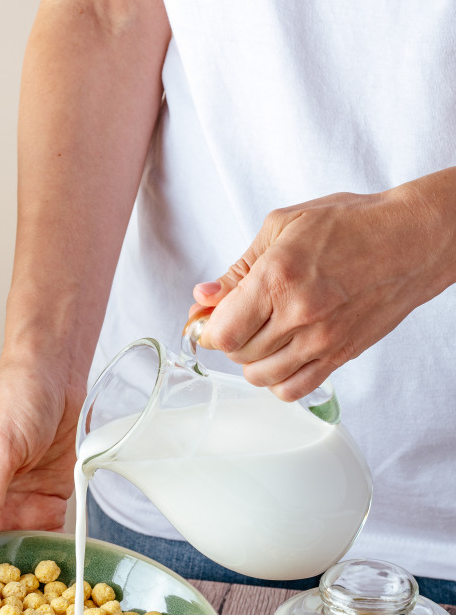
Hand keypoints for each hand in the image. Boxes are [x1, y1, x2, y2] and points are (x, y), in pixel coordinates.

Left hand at [192, 173, 455, 399]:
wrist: (410, 241)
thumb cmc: (353, 225)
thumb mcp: (283, 227)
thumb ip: (239, 268)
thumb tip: (204, 296)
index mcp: (279, 277)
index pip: (223, 331)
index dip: (207, 330)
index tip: (208, 321)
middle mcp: (300, 314)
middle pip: (239, 355)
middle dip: (230, 339)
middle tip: (238, 319)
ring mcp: (321, 340)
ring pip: (261, 376)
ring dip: (252, 360)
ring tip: (261, 336)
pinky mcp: (339, 356)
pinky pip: (293, 389)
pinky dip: (277, 380)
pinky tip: (281, 357)